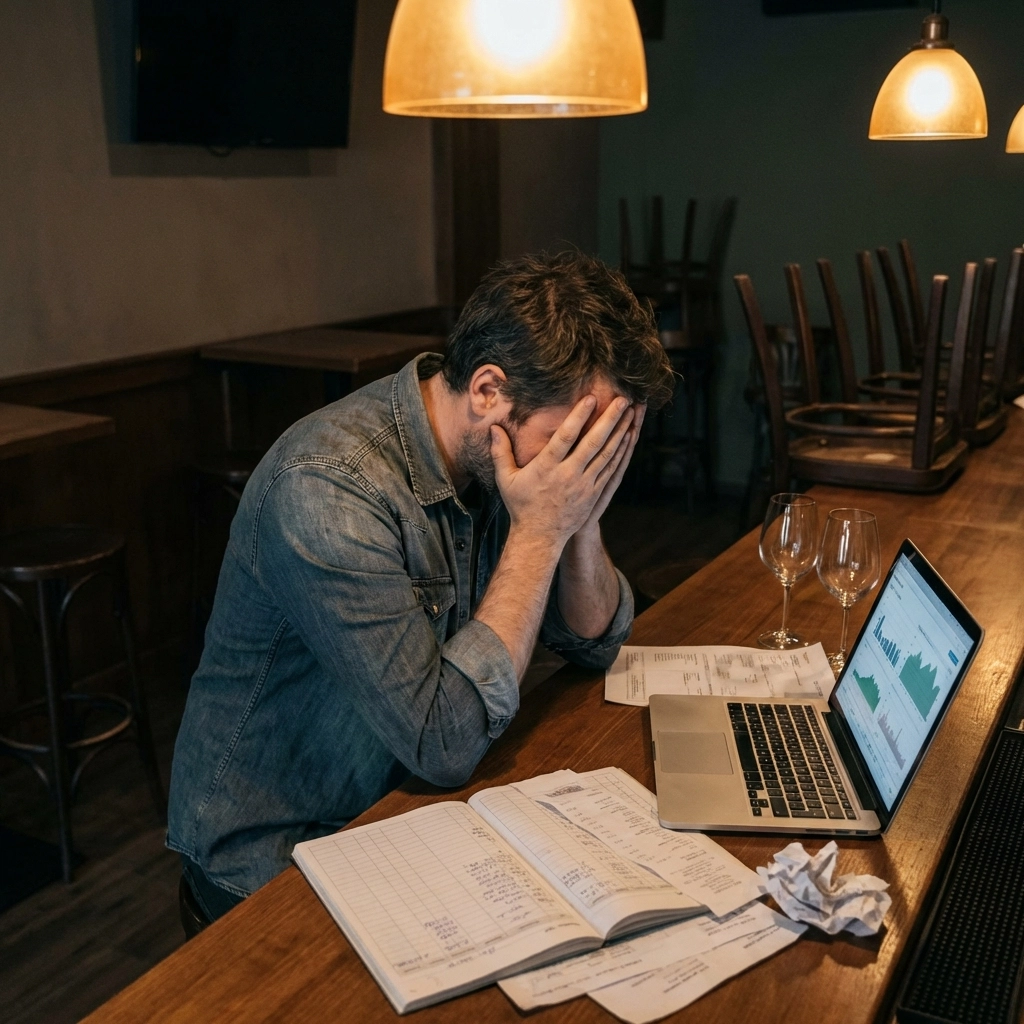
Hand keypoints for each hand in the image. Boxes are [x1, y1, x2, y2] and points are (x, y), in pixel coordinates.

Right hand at [490, 395, 634, 548]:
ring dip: (620, 432)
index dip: (579, 417)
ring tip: (632, 412)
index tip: (591, 398)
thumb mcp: (506, 479)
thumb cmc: (521, 505)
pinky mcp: (594, 494)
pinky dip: (621, 452)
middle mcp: (568, 475)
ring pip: (607, 455)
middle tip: (623, 399)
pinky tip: (629, 437)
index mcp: (546, 468)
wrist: (539, 537)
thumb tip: (493, 427)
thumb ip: (500, 452)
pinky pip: (611, 469)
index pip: (565, 438)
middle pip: (593, 443)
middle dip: (610, 419)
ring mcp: (584, 486)